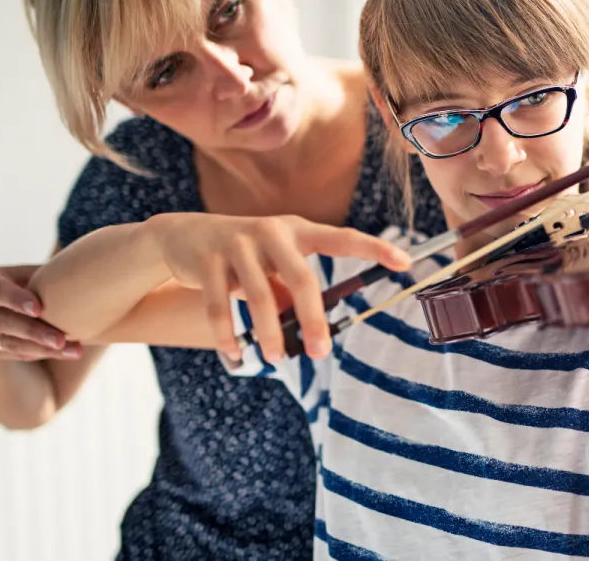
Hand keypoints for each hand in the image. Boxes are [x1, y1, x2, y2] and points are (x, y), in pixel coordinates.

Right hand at [0, 265, 76, 360]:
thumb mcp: (20, 273)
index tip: (39, 309)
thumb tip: (83, 267)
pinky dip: (40, 353)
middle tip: (61, 339)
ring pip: (8, 343)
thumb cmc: (12, 282)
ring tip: (72, 349)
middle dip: (33, 332)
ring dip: (42, 349)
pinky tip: (66, 352)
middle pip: (2, 322)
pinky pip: (14, 353)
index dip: (16, 300)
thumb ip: (42, 275)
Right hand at [147, 213, 411, 361]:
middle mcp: (271, 231)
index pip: (342, 238)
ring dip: (269, 333)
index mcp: (298, 230)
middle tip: (320, 352)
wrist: (184, 236)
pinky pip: (220, 305)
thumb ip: (293, 290)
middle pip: (302, 278)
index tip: (404, 262)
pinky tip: (236, 354)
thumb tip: (309, 328)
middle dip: (313, 320)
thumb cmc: (246, 256)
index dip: (374, 249)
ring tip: (276, 358)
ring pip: (260, 296)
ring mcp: (237, 243)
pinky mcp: (208, 260)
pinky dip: (228, 335)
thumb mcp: (275, 265)